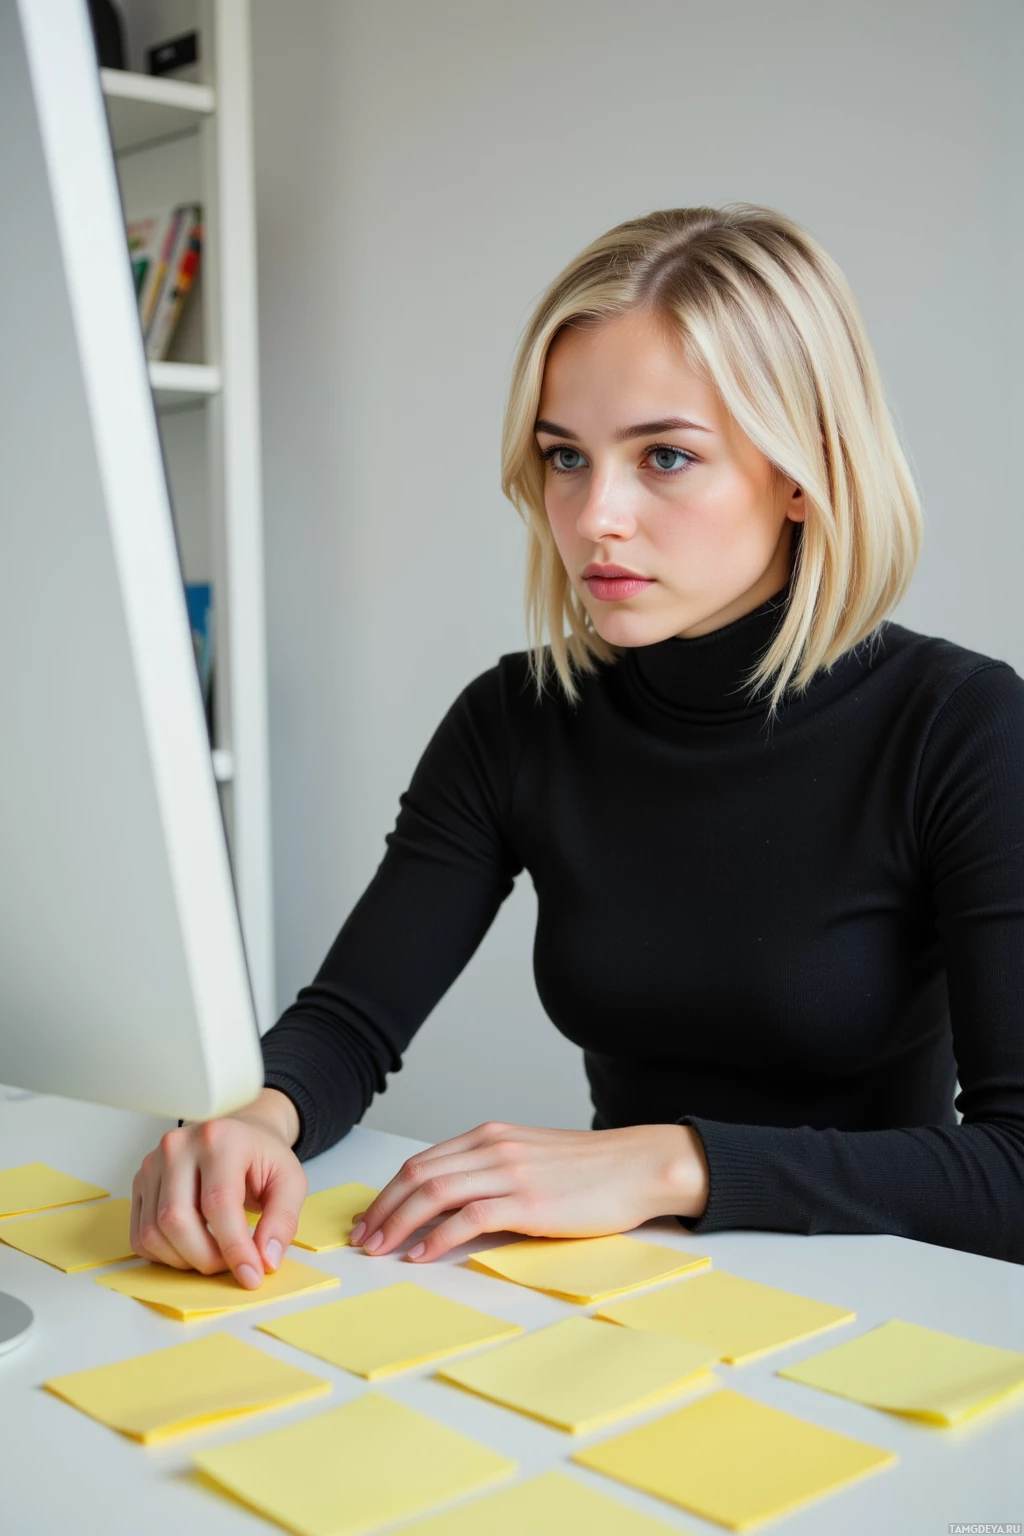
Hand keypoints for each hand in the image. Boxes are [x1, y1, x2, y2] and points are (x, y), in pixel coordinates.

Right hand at [129, 1087, 306, 1288]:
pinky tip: (191, 1247)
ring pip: (154, 1233)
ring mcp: (153, 1164)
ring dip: (185, 1260)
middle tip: (232, 1265)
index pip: (218, 1202)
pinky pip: (140, 1236)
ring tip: (215, 1254)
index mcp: (220, 1138)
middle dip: (206, 1258)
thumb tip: (266, 1260)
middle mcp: (179, 1146)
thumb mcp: (290, 1181)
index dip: (234, 1247)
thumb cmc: (261, 1156)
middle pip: (177, 1221)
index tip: (251, 1276)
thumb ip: (282, 1220)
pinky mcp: (139, 1183)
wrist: (237, 1134)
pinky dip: (165, 1255)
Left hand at [348, 1120, 708, 1263]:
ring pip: (434, 1192)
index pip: (423, 1161)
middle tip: (361, 1238)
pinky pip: (469, 1217)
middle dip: (382, 1208)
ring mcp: (510, 1172)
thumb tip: (455, 1202)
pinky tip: (421, 1254)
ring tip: (380, 1250)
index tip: (370, 1217)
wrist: (639, 1165)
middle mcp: (494, 1148)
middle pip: (418, 1174)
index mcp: (492, 1136)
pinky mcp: (528, 1202)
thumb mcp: (532, 1157)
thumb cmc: (590, 1169)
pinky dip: (437, 1237)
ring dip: (398, 1223)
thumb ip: (493, 1170)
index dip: (389, 1191)